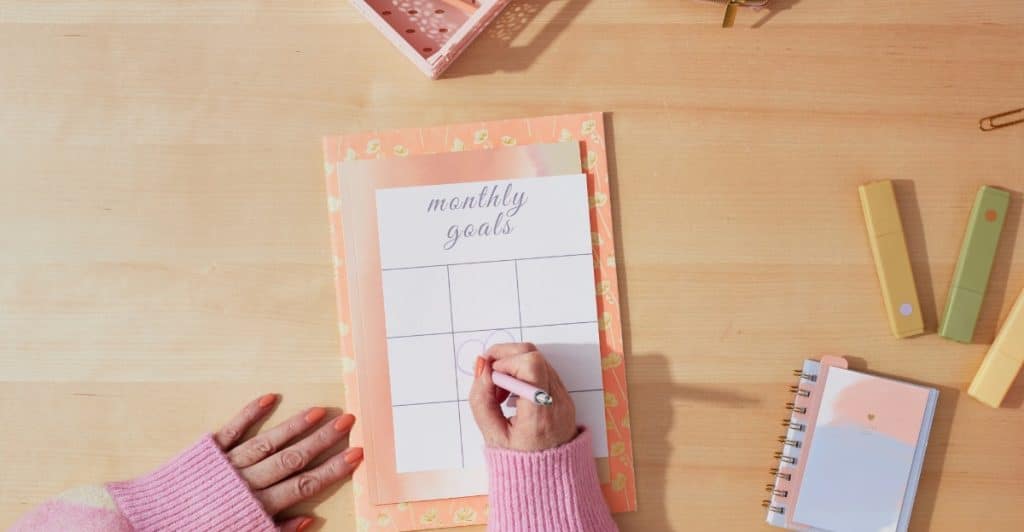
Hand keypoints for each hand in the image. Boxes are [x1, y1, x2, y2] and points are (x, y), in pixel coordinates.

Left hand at [212, 395, 362, 531]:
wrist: (151, 528)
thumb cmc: (202, 530)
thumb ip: (276, 530)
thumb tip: (310, 519)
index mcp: (257, 507)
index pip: (304, 486)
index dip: (333, 470)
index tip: (356, 453)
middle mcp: (246, 482)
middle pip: (292, 459)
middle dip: (323, 440)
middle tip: (347, 421)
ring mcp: (227, 465)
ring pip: (268, 442)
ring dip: (294, 426)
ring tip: (320, 410)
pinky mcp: (206, 454)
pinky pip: (231, 430)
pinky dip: (249, 413)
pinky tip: (269, 398)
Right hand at [469, 343, 577, 451]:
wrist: (550, 477)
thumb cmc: (519, 460)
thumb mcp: (492, 436)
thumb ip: (481, 400)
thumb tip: (481, 366)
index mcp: (539, 413)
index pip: (530, 365)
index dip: (505, 361)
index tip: (489, 376)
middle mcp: (556, 400)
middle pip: (533, 354)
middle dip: (505, 356)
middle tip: (488, 374)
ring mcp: (564, 396)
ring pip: (538, 358)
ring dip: (512, 364)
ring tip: (499, 391)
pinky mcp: (564, 395)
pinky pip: (542, 370)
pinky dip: (522, 373)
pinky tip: (511, 394)